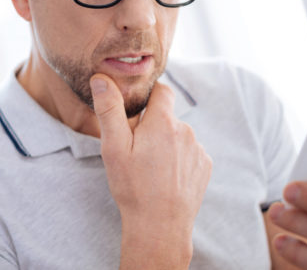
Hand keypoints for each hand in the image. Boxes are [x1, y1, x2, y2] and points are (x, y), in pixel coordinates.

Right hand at [90, 74, 212, 268]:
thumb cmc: (134, 188)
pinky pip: (189, 153)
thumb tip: (102, 78)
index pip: (162, 90)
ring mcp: (198, 149)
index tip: (137, 111)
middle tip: (136, 151)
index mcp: (163, 122)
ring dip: (166, 144)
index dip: (148, 96)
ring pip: (178, 136)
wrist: (160, 227)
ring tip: (150, 169)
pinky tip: (165, 178)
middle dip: (153, 126)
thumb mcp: (114, 148)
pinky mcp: (205, 166)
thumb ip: (110, 110)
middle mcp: (186, 131)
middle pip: (167, 117)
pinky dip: (178, 160)